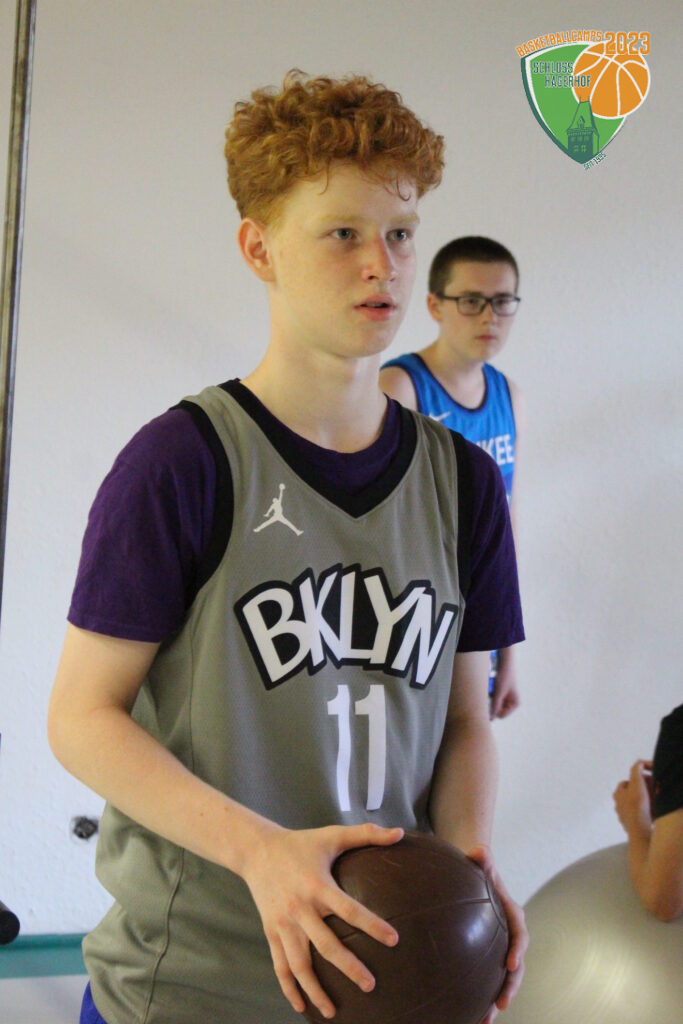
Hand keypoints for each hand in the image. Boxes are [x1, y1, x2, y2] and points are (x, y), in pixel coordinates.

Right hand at [242, 822, 402, 1018]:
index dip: (372, 925)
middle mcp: (300, 908)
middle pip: (326, 945)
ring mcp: (283, 923)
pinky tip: (301, 1006)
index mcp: (317, 884)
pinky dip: (289, 988)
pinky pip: (280, 965)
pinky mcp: (271, 932)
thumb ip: (366, 834)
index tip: (394, 940)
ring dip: (316, 989)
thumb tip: (399, 833)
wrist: (256, 850)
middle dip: (348, 967)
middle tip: (370, 985)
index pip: (349, 909)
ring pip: (300, 964)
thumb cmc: (301, 843)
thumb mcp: (332, 835)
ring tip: (334, 1011)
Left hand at [466, 845, 527, 1022]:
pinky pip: (488, 981)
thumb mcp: (481, 864)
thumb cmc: (479, 872)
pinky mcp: (488, 958)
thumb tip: (479, 849)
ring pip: (503, 980)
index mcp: (513, 916)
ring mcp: (500, 950)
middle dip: (510, 986)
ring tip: (484, 1020)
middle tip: (501, 1003)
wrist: (474, 878)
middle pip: (516, 966)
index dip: (518, 949)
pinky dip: (483, 999)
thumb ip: (482, 858)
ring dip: (497, 1001)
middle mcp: (511, 937)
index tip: (511, 963)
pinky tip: (471, 1017)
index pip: (520, 934)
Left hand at [490, 650, 519, 719]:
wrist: (505, 663)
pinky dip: (490, 695)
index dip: (494, 710)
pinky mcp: (500, 694)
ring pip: (493, 705)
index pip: (501, 715)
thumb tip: (490, 720)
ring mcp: (506, 698)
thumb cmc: (504, 678)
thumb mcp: (499, 693)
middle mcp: (511, 703)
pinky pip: (492, 699)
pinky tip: (490, 688)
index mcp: (515, 704)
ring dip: (490, 699)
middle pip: (497, 711)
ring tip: (490, 690)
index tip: (489, 702)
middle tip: (489, 695)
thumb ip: (495, 706)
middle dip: (491, 704)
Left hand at [613, 760, 653, 838]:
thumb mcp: (637, 783)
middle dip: (641, 791)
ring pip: (634, 806)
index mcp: (617, 794)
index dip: (639, 780)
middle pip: (631, 794)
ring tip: (654, 803)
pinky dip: (644, 813)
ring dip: (643, 803)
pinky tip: (651, 814)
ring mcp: (624, 817)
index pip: (627, 782)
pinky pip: (638, 817)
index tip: (649, 781)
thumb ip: (637, 770)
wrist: (640, 831)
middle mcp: (618, 805)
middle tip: (653, 792)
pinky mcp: (630, 827)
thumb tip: (639, 762)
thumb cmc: (637, 806)